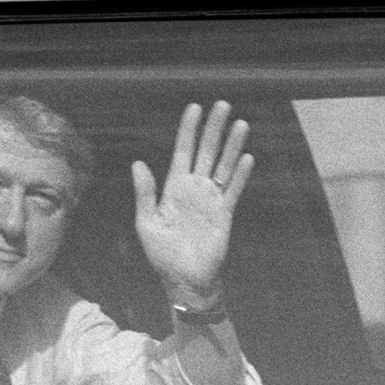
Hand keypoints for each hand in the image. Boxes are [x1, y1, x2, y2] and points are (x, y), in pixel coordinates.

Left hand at [131, 101, 253, 303]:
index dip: (188, 130)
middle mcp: (194, 188)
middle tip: (222, 105)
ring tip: (240, 123)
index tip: (195, 108)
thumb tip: (138, 163)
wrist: (184, 279)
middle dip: (213, 128)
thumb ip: (145, 193)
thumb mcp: (147, 222)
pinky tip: (246, 157)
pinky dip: (239, 174)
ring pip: (223, 165)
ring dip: (231, 145)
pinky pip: (233, 190)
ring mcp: (211, 200)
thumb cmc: (162, 253)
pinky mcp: (224, 214)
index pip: (183, 151)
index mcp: (174, 188)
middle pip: (206, 151)